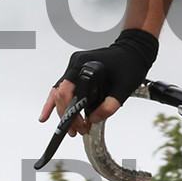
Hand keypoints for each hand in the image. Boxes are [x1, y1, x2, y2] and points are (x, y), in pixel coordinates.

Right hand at [40, 29, 157, 132]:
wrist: (133, 51)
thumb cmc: (128, 63)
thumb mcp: (123, 88)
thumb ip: (109, 105)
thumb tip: (94, 119)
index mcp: (82, 64)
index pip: (67, 90)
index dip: (69, 110)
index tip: (78, 124)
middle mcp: (75, 65)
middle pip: (60, 94)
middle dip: (67, 115)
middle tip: (79, 130)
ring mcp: (75, 68)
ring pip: (59, 92)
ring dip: (62, 111)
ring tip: (70, 129)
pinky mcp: (77, 73)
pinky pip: (64, 89)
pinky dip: (56, 102)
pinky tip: (48, 114)